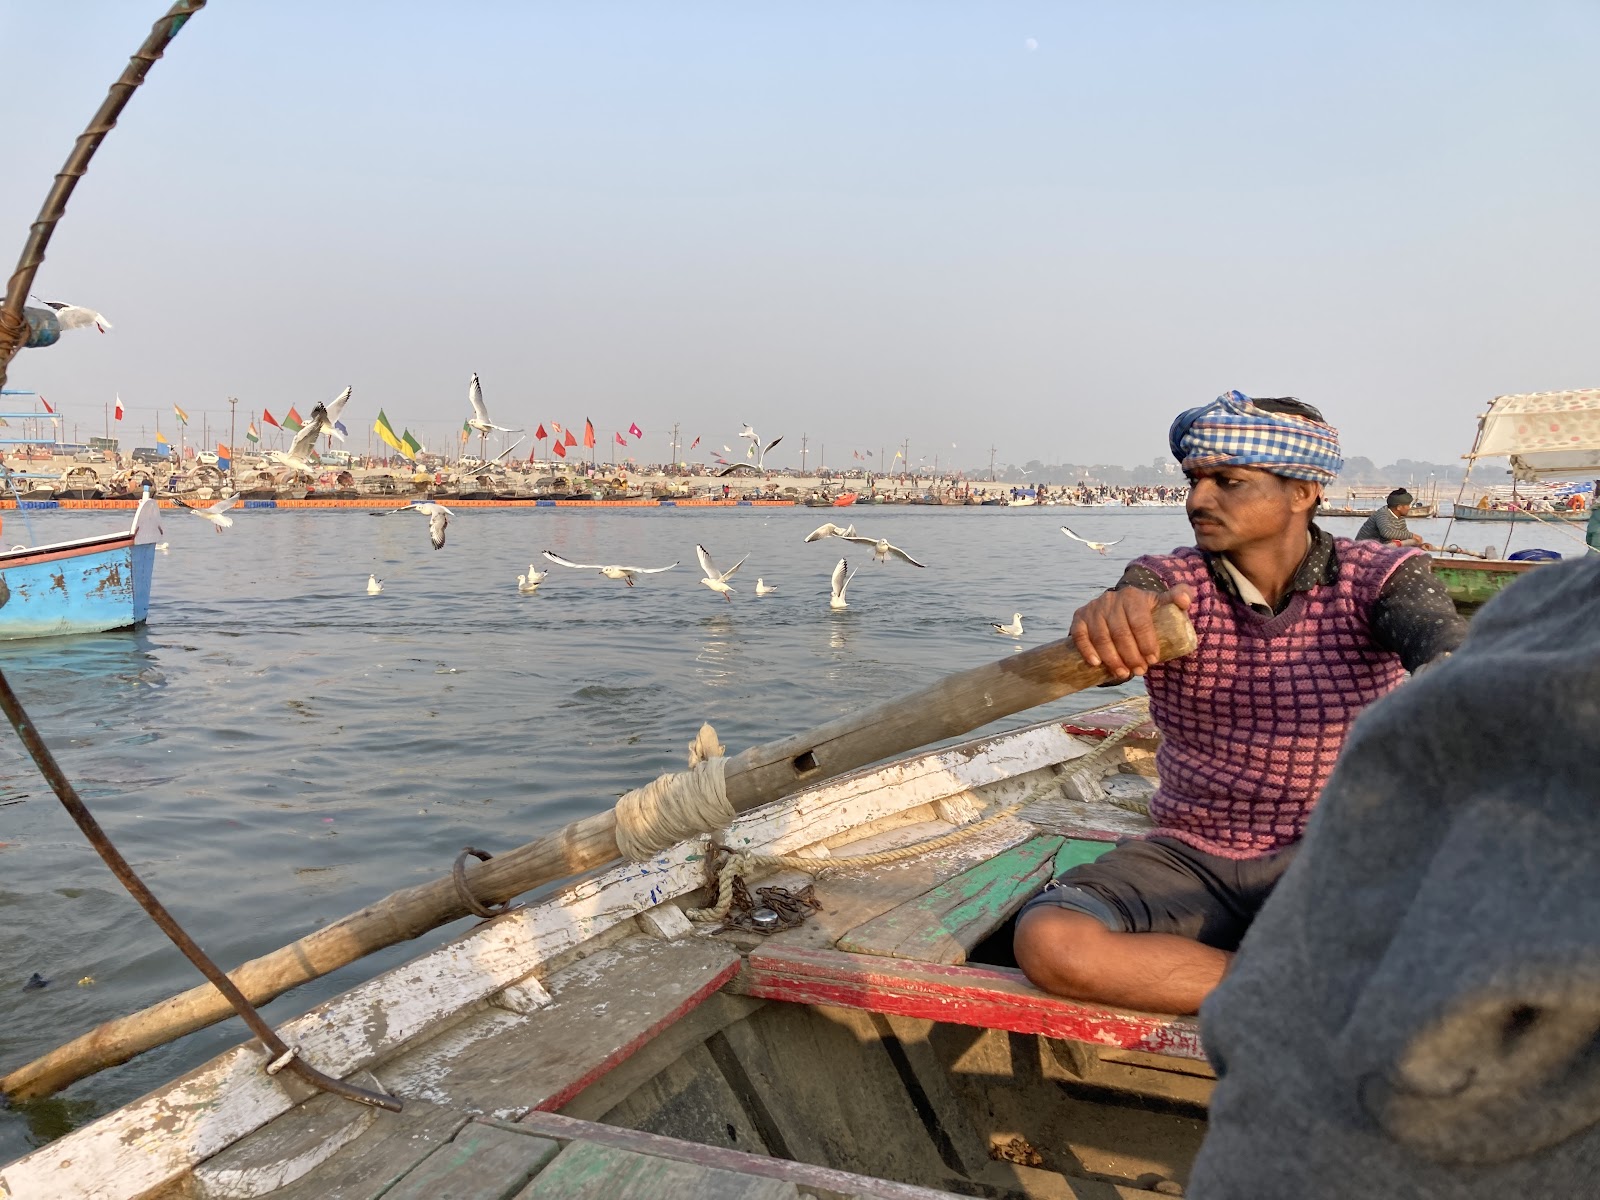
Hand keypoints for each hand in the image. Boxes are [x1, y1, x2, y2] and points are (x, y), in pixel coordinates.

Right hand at [1070, 584, 1193, 680]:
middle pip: (1120, 632)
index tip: (1152, 660)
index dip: (1146, 643)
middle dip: (1130, 656)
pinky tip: (1096, 663)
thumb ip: (1179, 597)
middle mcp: (1111, 599)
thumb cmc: (1145, 611)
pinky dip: (1087, 650)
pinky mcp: (1079, 617)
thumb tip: (1185, 601)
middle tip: (1139, 671)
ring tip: (1123, 674)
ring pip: (1101, 637)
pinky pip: (1079, 635)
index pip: (1140, 621)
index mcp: (1133, 596)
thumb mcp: (1162, 603)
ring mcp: (1093, 608)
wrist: (1120, 608)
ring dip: (1112, 659)